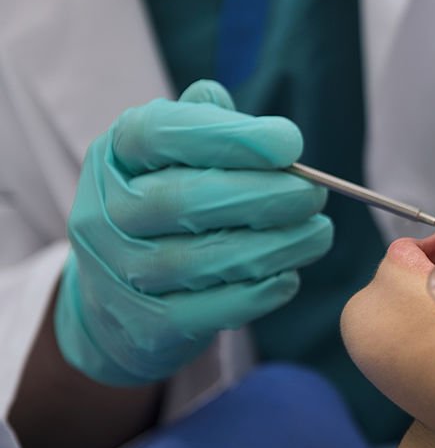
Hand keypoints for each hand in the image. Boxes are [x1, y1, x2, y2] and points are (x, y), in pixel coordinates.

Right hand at [55, 80, 332, 384]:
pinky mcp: (143, 326)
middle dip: (263, 196)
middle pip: (181, 200)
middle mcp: (104, 211)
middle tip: (313, 195)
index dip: (229, 136)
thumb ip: (208, 124)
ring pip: (198, 261)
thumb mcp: (174, 153)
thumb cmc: (166, 204)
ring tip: (318, 233)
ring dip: (274, 246)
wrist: (118, 297)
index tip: (290, 144)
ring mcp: (116, 273)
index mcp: (115, 154)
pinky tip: (288, 275)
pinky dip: (256, 293)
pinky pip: (205, 311)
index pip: (158, 133)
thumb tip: (258, 121)